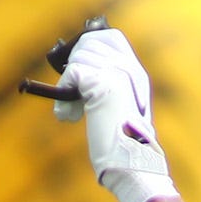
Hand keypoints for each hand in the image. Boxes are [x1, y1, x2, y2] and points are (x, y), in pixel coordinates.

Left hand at [44, 26, 175, 201]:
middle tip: (77, 91)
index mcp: (135, 73)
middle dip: (76, 63)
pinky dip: (65, 92)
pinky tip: (72, 114)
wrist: (131, 164)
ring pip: (78, 57)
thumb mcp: (114, 107)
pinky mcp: (105, 83)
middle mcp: (129, 68)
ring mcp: (119, 74)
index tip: (80, 69)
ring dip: (70, 82)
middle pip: (89, 42)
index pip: (110, 37)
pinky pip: (72, 73)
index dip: (90, 47)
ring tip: (76, 109)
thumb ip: (102, 86)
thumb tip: (73, 71)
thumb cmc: (122, 144)